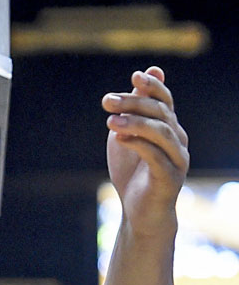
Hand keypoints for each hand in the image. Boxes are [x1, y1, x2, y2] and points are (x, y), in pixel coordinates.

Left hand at [102, 66, 189, 237]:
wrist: (140, 212)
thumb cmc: (133, 172)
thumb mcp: (128, 136)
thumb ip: (133, 110)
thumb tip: (144, 72)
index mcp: (169, 128)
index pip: (165, 101)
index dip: (154, 86)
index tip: (134, 76)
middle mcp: (178, 140)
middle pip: (161, 114)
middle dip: (134, 104)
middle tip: (107, 101)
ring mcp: (177, 159)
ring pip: (161, 133)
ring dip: (135, 123)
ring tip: (110, 120)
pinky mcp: (169, 178)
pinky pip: (157, 157)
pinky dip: (139, 145)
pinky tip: (119, 139)